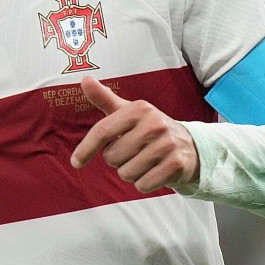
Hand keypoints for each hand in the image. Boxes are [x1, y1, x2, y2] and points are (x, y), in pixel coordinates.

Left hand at [70, 76, 200, 192]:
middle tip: (133, 152)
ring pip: (127, 173)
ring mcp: (167, 144)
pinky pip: (143, 185)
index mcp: (139, 109)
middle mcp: (155, 123)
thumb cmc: (149, 129)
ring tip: (144, 161)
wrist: (188, 145)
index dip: (86, 148)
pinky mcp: (176, 164)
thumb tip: (84, 80)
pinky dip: (144, 183)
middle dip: (118, 160)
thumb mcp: (128, 112)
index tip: (76, 162)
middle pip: (113, 157)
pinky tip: (154, 171)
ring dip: (131, 172)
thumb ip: (105, 98)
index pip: (103, 130)